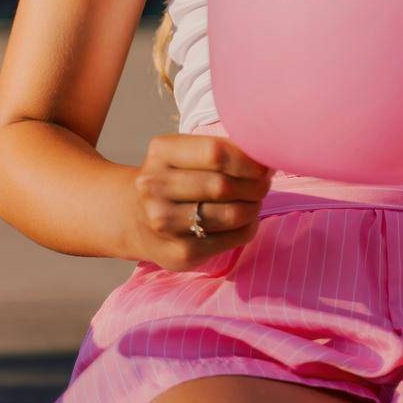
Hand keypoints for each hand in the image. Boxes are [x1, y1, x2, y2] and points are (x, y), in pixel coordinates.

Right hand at [129, 132, 272, 270]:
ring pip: (231, 215)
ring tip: (254, 201)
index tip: (263, 164)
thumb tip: (267, 154)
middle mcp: (154, 187)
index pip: (215, 153)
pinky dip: (248, 228)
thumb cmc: (176, 178)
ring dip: (253, 207)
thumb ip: (224, 150)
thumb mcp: (188, 153)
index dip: (248, 159)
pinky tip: (245, 221)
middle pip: (223, 186)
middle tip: (263, 184)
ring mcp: (163, 223)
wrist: (135, 218)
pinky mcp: (179, 252)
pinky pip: (231, 240)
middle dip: (255, 185)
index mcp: (161, 153)